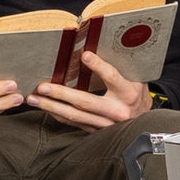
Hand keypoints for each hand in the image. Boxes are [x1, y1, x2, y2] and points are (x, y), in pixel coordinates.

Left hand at [28, 48, 151, 128]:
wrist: (145, 122)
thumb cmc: (136, 95)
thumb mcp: (134, 78)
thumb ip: (119, 67)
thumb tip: (94, 48)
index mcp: (129, 94)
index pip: (112, 78)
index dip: (99, 66)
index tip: (84, 55)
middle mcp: (117, 111)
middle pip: (85, 102)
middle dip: (61, 94)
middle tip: (42, 86)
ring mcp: (106, 124)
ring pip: (75, 116)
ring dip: (52, 107)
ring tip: (34, 99)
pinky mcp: (97, 131)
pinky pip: (74, 124)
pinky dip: (58, 115)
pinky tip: (45, 107)